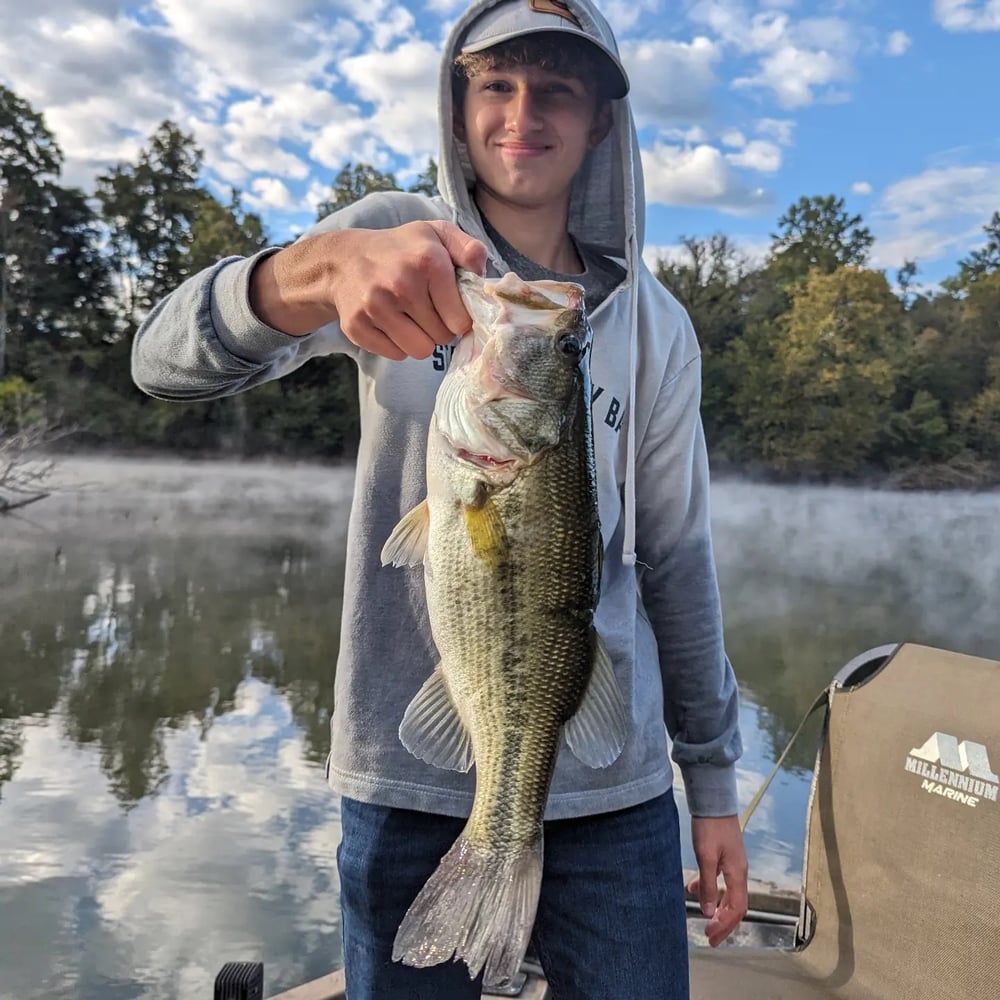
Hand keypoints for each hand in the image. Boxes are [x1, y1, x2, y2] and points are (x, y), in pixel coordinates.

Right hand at [250, 220, 487, 359]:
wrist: (344, 260)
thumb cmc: (400, 250)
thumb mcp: (436, 234)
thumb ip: (468, 249)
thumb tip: (482, 275)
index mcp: (428, 261)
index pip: (460, 320)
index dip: (459, 318)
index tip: (450, 308)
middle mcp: (401, 284)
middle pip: (442, 338)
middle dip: (440, 328)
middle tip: (428, 311)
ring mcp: (376, 307)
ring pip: (420, 351)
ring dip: (420, 339)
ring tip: (411, 318)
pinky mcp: (357, 326)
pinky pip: (395, 355)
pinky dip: (397, 344)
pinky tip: (391, 323)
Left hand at [688, 815, 748, 946]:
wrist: (713, 800)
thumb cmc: (710, 826)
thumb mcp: (706, 857)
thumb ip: (708, 884)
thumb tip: (709, 912)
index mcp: (738, 873)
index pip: (737, 909)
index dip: (725, 925)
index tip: (711, 936)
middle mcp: (740, 871)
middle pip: (735, 905)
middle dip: (723, 923)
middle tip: (710, 937)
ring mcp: (734, 864)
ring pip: (729, 894)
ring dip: (717, 908)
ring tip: (703, 917)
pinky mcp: (725, 856)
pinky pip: (721, 881)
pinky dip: (711, 889)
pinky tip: (694, 888)